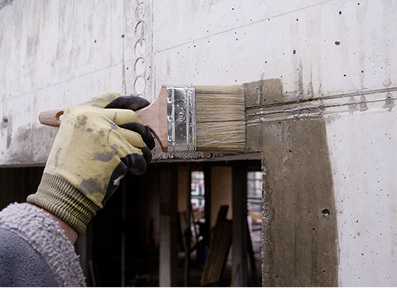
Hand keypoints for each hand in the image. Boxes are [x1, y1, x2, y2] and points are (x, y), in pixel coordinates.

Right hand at [27, 93, 154, 234]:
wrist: (64, 191)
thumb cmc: (69, 168)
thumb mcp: (73, 136)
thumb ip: (95, 124)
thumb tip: (127, 121)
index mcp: (80, 111)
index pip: (113, 97)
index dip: (132, 101)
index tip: (143, 104)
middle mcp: (95, 118)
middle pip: (132, 117)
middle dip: (143, 130)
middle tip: (147, 140)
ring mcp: (108, 134)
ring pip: (139, 137)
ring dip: (143, 150)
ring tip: (140, 159)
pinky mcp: (119, 151)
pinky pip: (139, 155)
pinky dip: (141, 165)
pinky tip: (136, 170)